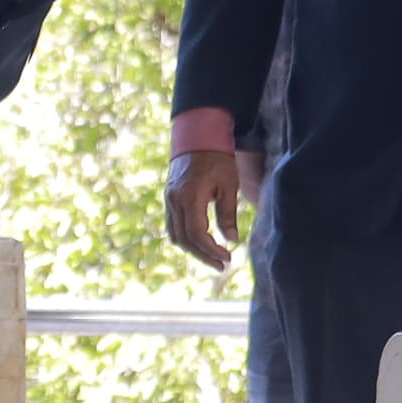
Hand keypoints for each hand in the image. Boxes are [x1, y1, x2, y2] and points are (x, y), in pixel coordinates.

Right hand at [164, 147, 246, 274]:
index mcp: (190, 197)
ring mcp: (169, 199)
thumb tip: (232, 239)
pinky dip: (186, 237)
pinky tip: (201, 241)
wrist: (197, 137)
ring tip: (212, 257)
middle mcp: (175, 200)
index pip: (197, 234)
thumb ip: (227, 214)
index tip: (228, 257)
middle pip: (184, 239)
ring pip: (175, 234)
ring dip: (193, 249)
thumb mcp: (228, 186)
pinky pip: (173, 225)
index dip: (211, 250)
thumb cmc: (217, 159)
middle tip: (222, 264)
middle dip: (203, 255)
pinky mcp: (169, 198)